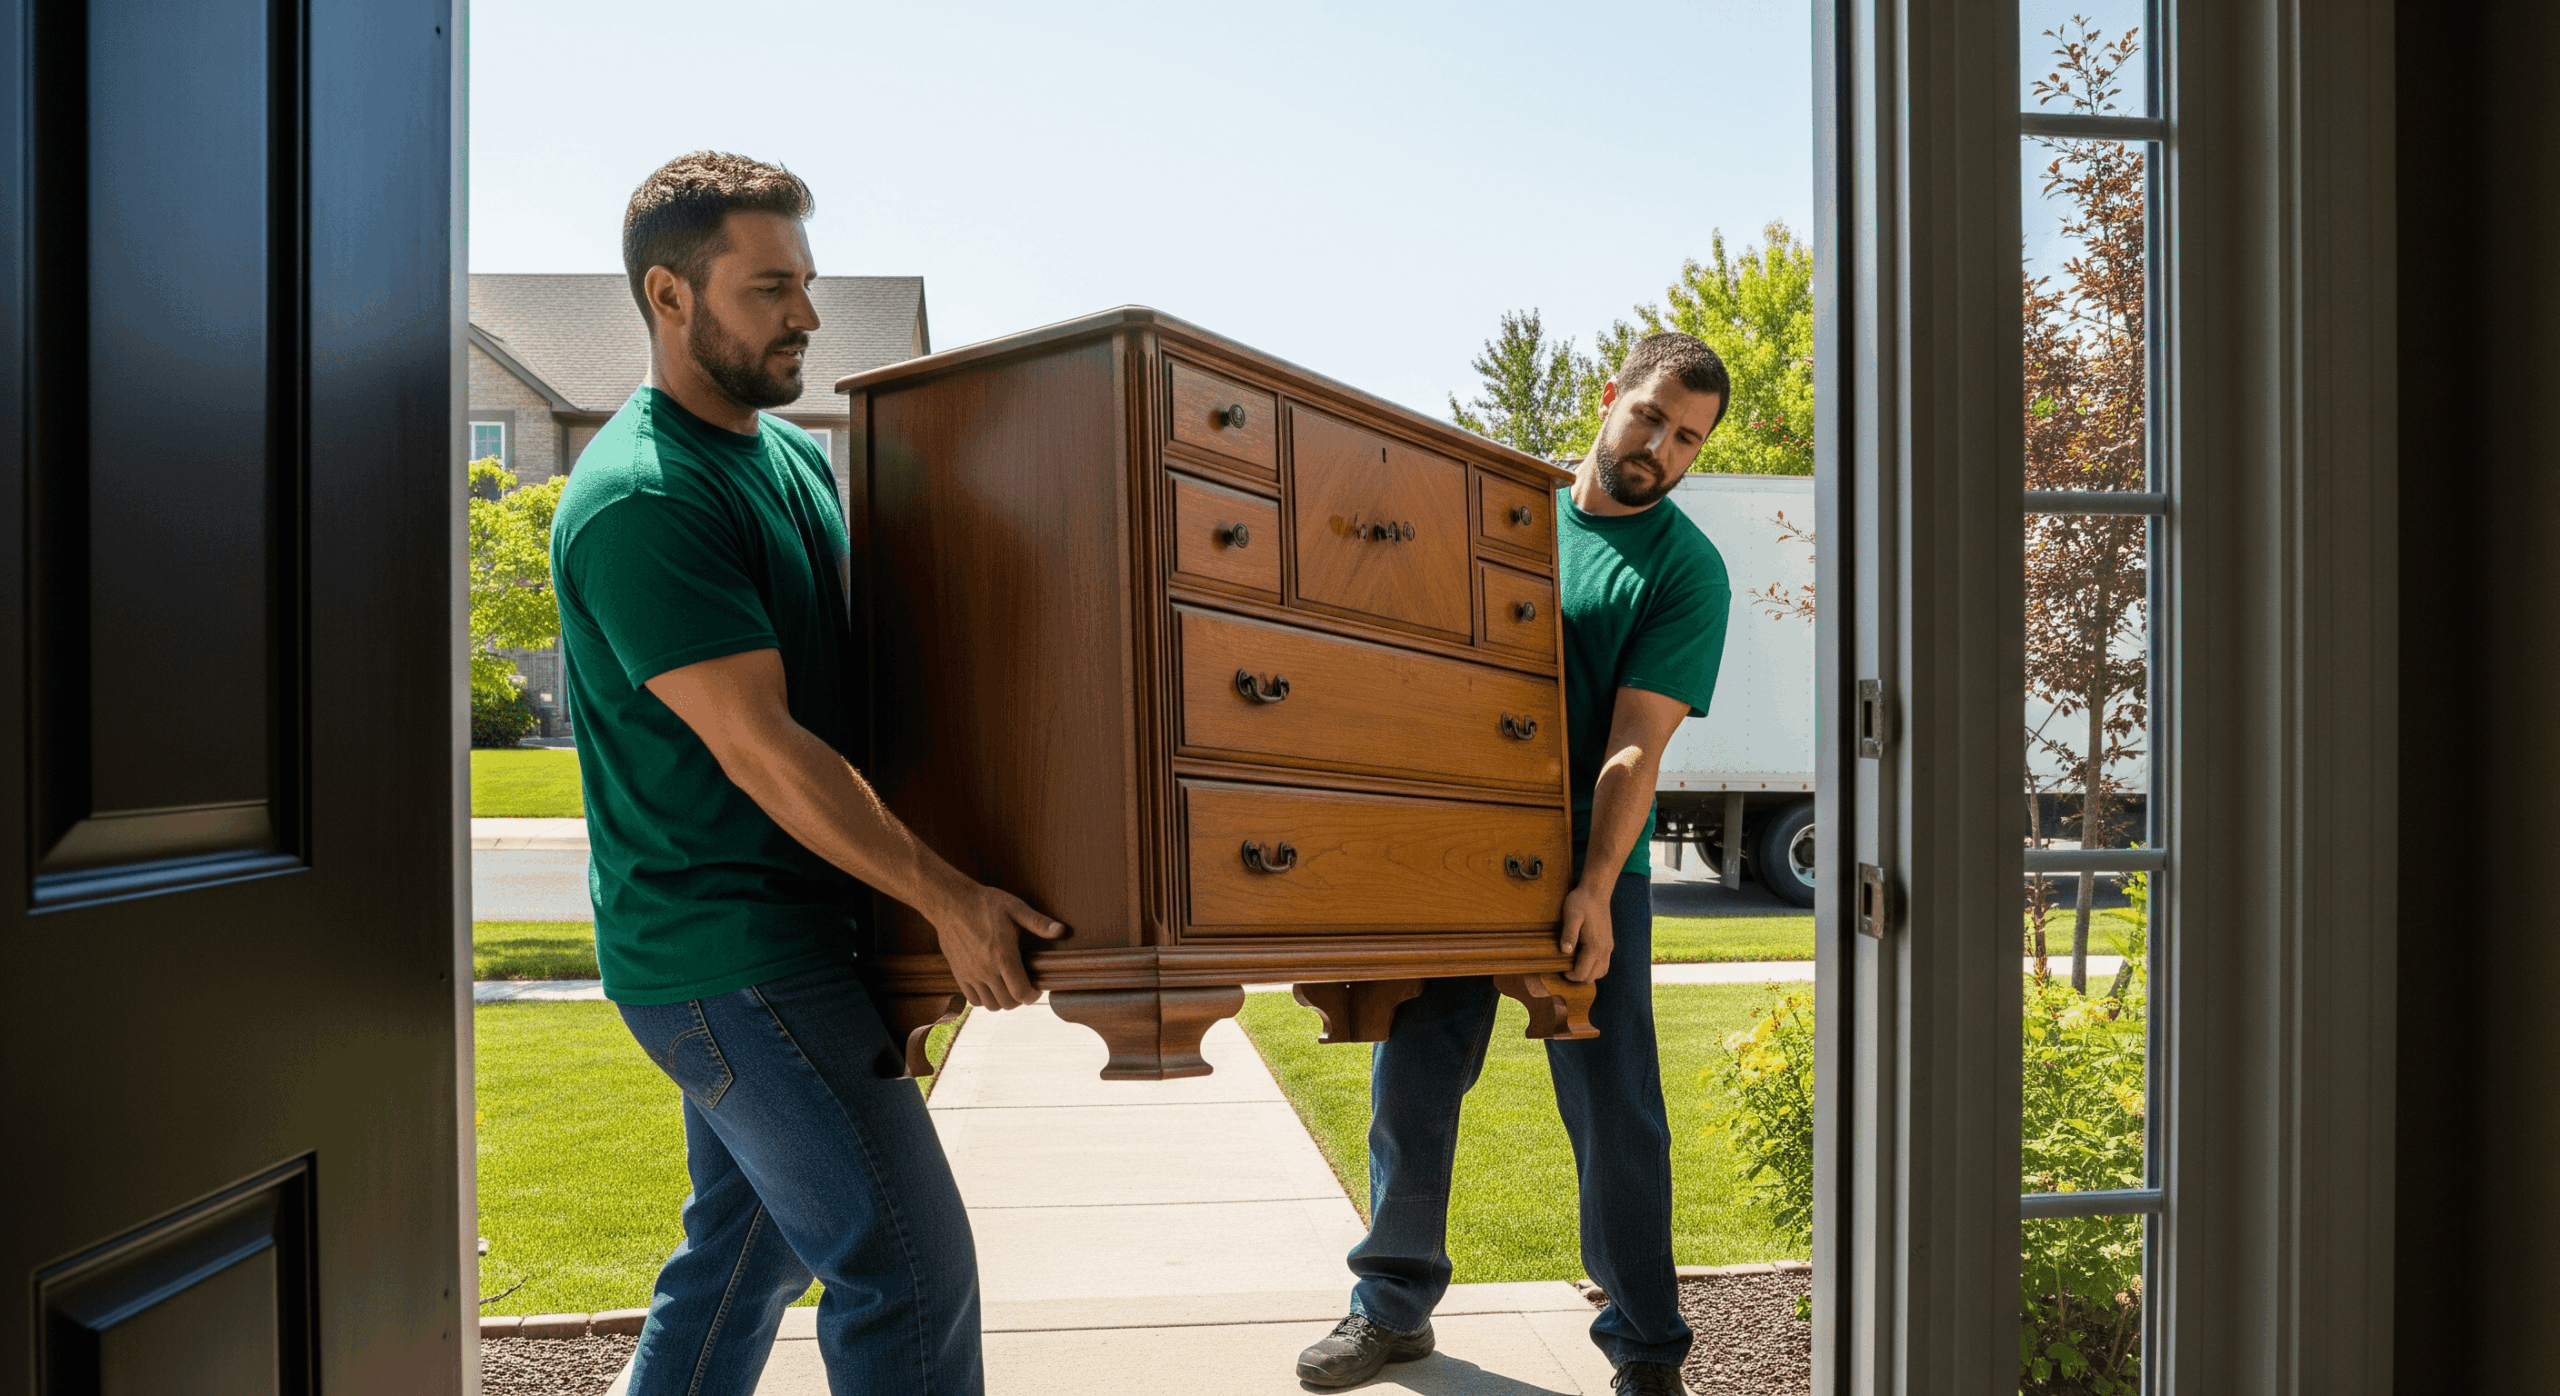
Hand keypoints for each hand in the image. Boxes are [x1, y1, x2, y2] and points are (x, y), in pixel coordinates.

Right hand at [932, 884, 1068, 1010]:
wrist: (951, 903)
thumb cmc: (986, 904)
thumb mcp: (1015, 908)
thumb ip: (1038, 922)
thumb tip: (1061, 930)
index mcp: (1003, 956)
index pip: (1021, 993)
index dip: (1033, 996)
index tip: (1037, 988)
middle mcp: (986, 970)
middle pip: (1008, 1003)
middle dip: (1020, 999)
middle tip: (1024, 987)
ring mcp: (970, 974)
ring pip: (991, 1005)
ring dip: (1003, 1001)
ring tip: (1008, 987)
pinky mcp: (959, 974)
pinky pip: (973, 1000)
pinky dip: (985, 999)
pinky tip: (991, 986)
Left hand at [1557, 883, 1614, 983]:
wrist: (1596, 892)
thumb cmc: (1581, 902)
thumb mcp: (1571, 915)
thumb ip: (1569, 934)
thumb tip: (1565, 952)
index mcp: (1594, 946)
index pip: (1583, 973)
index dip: (1569, 976)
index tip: (1559, 968)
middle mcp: (1604, 950)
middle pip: (1592, 977)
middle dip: (1577, 977)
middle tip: (1564, 967)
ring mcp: (1608, 947)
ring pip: (1600, 972)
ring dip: (1587, 973)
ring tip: (1573, 965)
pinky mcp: (1608, 943)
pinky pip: (1604, 964)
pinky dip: (1594, 967)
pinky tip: (1583, 959)